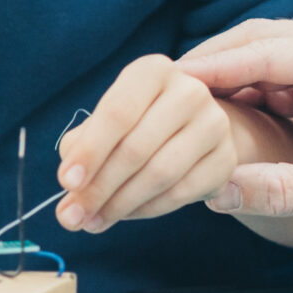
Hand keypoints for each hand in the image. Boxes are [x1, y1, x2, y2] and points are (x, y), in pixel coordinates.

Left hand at [56, 55, 235, 232]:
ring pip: (160, 174)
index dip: (90, 151)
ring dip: (120, 204)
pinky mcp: (226, 159)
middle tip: (74, 216)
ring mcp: (214, 124)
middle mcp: (190, 91)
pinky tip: (125, 214)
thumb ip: (80, 152)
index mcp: (153, 71)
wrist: (193, 130)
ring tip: (94, 221)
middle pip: (136, 148)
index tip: (66, 182)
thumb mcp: (105, 124)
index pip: (117, 113)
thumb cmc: (137, 125)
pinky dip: (147, 210)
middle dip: (99, 188)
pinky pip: (181, 193)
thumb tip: (70, 197)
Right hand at [177, 20, 292, 247]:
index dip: (214, 65)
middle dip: (213, 65)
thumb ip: (280, 189)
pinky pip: (284, 88)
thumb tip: (214, 190)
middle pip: (264, 43)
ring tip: (178, 106)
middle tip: (161, 89)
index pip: (269, 50)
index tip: (169, 80)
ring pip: (270, 64)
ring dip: (229, 83)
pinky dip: (251, 102)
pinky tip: (217, 121)